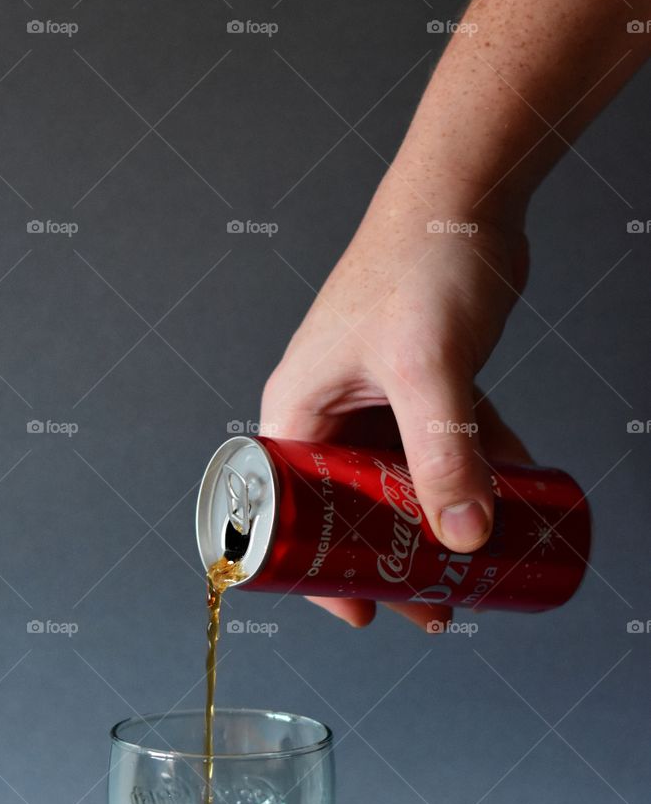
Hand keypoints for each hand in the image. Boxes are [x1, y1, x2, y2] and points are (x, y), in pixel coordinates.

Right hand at [260, 167, 532, 629]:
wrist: (468, 190)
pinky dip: (474, 474)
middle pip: (350, 510)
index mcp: (299, 410)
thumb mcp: (428, 370)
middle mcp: (330, 411)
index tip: (364, 613)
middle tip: (433, 605)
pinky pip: (443, 447)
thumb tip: (464, 535)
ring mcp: (377, 400)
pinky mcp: (422, 386)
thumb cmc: (420, 259)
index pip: (290, 513)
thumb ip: (445, 451)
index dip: (321, 570)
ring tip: (475, 569)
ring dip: (438, 524)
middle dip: (392, 560)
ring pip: (401, 484)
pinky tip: (512, 498)